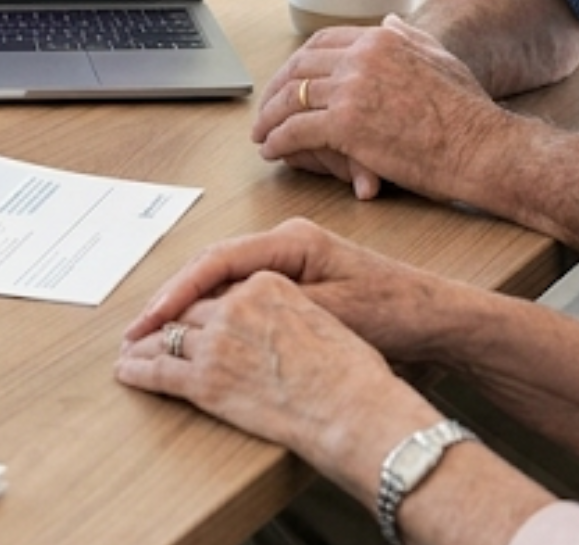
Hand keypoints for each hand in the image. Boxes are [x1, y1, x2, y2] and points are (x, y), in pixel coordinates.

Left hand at [115, 270, 438, 476]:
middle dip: (165, 319)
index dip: (196, 298)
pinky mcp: (208, 380)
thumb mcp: (327, 315)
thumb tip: (270, 320)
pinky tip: (126, 371)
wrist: (358, 408)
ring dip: (145, 342)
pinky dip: (138, 370)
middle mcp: (238, 304)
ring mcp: (219, 341)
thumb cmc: (354, 370)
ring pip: (169, 335)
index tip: (182, 305)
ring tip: (130, 348)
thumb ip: (287, 307)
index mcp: (269, 281)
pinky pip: (160, 371)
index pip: (221, 285)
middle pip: (191, 307)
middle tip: (143, 327)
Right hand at [126, 218, 465, 366]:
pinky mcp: (298, 285)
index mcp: (292, 241)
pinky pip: (241, 295)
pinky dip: (214, 314)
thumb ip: (281, 311)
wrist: (441, 319)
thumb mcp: (338, 313)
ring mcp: (290, 263)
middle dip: (172, 300)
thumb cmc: (399, 310)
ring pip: (223, 283)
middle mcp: (286, 245)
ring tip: (155, 337)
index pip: (217, 261)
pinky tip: (198, 336)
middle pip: (211, 268)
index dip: (177, 293)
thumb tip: (228, 316)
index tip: (150, 320)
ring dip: (189, 309)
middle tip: (137, 333)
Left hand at [256, 16, 517, 203]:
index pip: (322, 42)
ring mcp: (350, 89)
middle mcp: (361, 57)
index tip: (289, 80)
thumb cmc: (469, 112)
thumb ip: (409, 36)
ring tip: (262, 134)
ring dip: (269, 118)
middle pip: (299, 68)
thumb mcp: (440, 58)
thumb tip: (388, 20)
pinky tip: (272, 151)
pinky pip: (296, 131)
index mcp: (381, 39)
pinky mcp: (345, 125)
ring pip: (291, 99)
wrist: (482, 146)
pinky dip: (278, 141)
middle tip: (266, 108)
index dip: (298, 63)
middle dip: (276, 89)